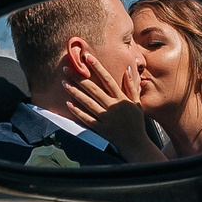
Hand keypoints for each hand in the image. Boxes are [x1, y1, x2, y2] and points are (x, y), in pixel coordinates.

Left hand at [65, 43, 165, 162]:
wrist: (135, 144)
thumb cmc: (136, 122)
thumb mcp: (137, 103)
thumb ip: (131, 86)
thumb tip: (128, 69)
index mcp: (121, 98)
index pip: (108, 79)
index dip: (97, 67)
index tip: (87, 57)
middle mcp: (112, 106)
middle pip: (93, 89)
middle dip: (79, 78)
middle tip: (66, 69)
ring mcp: (105, 118)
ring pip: (87, 102)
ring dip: (75, 92)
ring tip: (64, 83)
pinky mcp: (100, 128)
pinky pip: (87, 119)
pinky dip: (77, 112)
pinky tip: (68, 104)